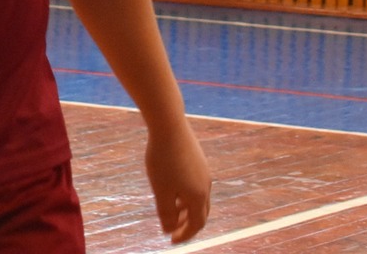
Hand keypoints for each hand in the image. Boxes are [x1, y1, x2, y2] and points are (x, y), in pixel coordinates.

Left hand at [146, 119, 211, 242]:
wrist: (169, 125)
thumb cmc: (162, 158)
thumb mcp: (161, 189)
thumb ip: (166, 212)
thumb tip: (168, 229)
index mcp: (198, 196)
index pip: (196, 224)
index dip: (185, 235)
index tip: (172, 241)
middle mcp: (205, 186)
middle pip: (200, 213)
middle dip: (188, 224)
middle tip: (173, 231)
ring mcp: (204, 172)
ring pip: (198, 198)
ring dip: (186, 209)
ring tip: (171, 212)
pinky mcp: (198, 160)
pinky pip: (196, 184)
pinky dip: (186, 194)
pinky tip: (172, 188)